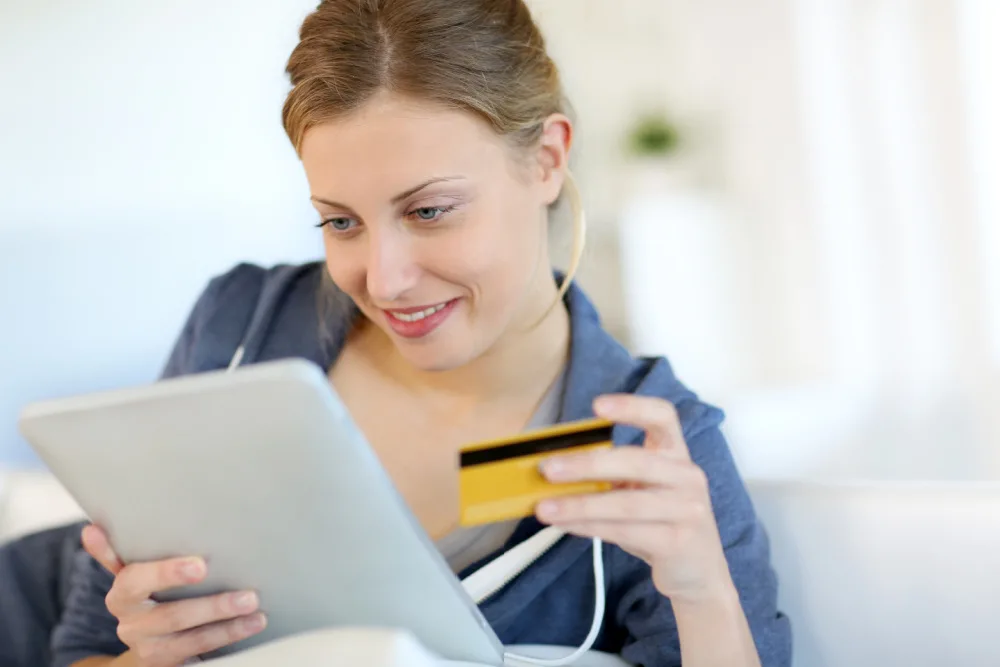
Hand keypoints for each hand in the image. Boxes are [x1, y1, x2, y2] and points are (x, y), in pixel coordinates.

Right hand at [81, 525, 266, 666]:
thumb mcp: (132, 573)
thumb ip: (115, 552)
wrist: (144, 642)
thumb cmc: (146, 594)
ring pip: (191, 640)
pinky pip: (200, 654)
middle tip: (248, 595)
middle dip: (213, 606)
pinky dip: (228, 639)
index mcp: (122, 595)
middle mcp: (132, 623)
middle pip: (173, 616)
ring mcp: (150, 648)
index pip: (137, 581)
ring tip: (256, 611)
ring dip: (228, 627)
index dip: (167, 573)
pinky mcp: (166, 664)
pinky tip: (251, 626)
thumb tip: (92, 529)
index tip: (200, 566)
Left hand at [534, 394, 734, 604]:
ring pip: (626, 503)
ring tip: (544, 508)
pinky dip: (590, 527)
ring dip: (579, 505)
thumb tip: (555, 469)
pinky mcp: (678, 542)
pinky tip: (565, 525)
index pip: (663, 417)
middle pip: (636, 461)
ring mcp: (688, 510)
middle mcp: (688, 476)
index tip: (597, 405)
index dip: (633, 406)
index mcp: (676, 454)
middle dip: (587, 464)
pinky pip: (626, 531)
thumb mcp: (642, 491)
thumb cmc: (659, 523)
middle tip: (548, 468)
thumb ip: (612, 476)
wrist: (698, 573)